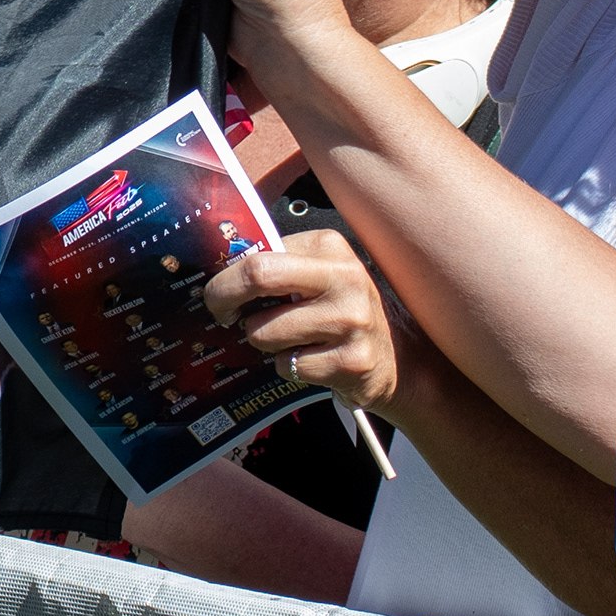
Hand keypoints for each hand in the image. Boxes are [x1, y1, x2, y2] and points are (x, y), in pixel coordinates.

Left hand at [202, 229, 401, 413]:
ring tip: (290, 339)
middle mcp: (345, 278)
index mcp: (330, 248)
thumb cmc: (343, 312)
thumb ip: (279, 266)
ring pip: (265, 331)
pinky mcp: (351, 361)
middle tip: (222, 313)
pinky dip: (288, 366)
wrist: (397, 359)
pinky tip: (311, 359)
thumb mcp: (318, 275)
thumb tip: (220, 269)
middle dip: (224, 297)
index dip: (227, 276)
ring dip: (265, 341)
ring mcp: (351, 321)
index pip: (259, 253)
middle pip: (259, 276)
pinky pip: (287, 365)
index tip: (218, 291)